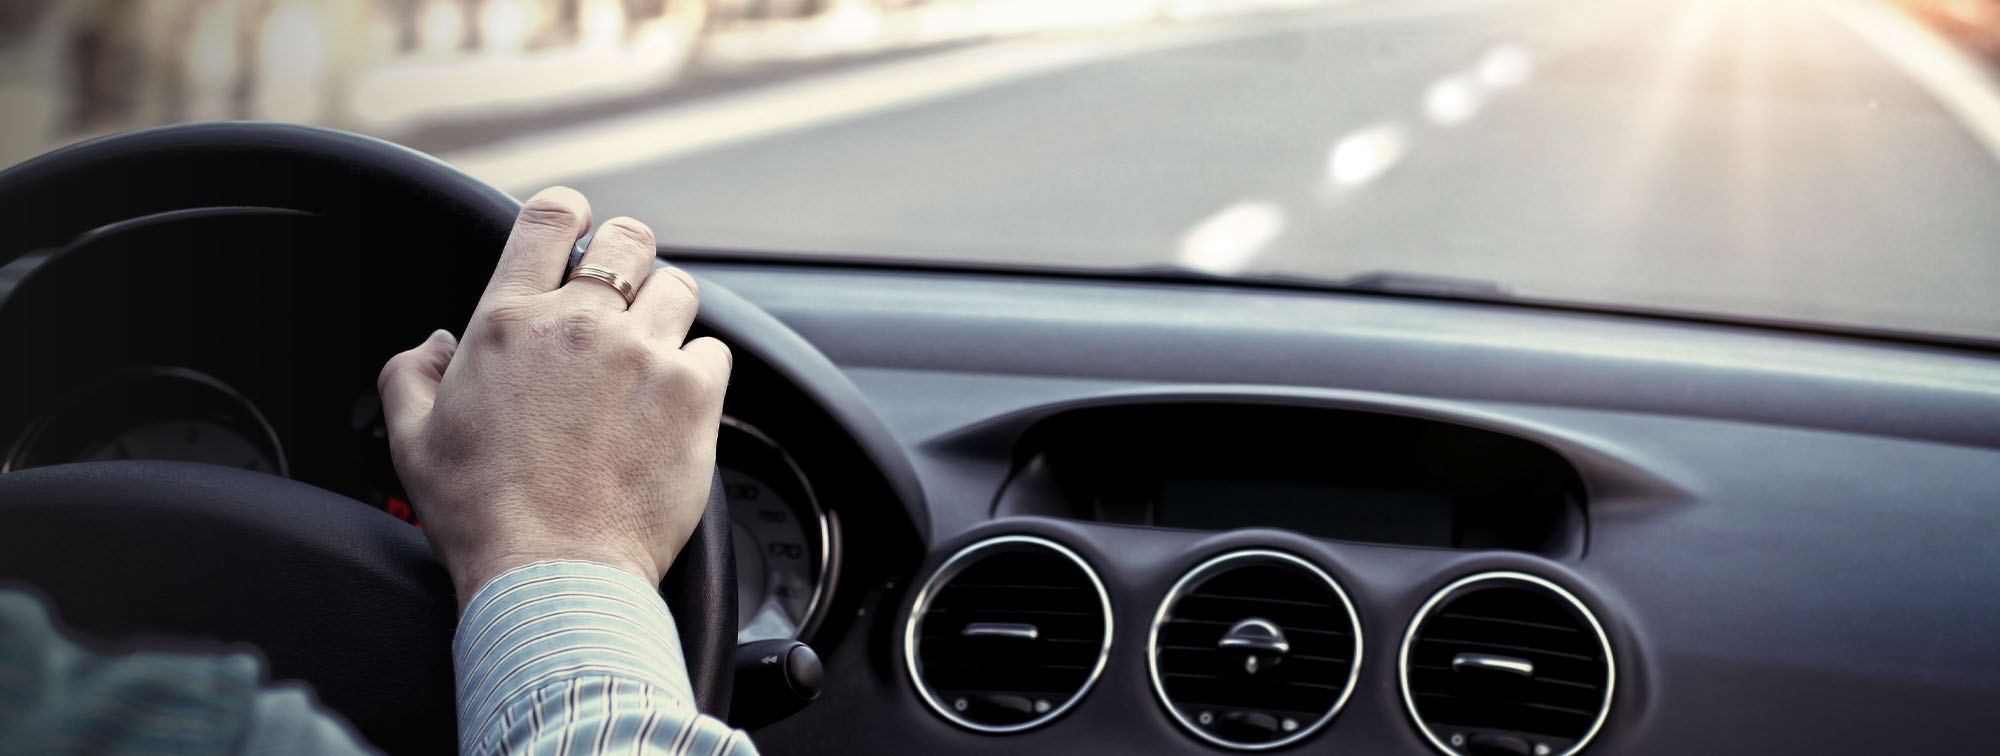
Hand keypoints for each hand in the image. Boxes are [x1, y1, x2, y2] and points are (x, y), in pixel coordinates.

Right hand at [377, 187, 730, 606]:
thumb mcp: (413, 441)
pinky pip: (715, 351)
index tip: (578, 229)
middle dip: (628, 257)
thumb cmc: (483, 517)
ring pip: (679, 289)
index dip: (569, 213)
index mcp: (508, 323)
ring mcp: (641, 354)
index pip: (549, 218)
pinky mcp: (693, 392)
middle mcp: (579, 325)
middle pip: (628, 239)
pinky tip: (677, 404)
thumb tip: (435, 344)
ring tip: (652, 357)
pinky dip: (701, 370)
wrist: (552, 573)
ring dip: (668, 314)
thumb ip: (411, 375)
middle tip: (624, 295)